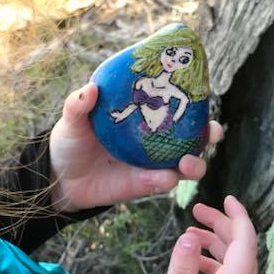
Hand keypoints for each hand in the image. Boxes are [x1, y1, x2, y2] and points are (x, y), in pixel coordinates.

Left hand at [49, 83, 223, 211]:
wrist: (61, 178)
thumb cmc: (71, 141)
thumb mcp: (73, 120)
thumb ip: (79, 105)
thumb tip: (91, 89)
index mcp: (143, 115)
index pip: (175, 105)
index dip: (195, 101)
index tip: (206, 94)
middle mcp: (154, 139)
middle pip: (193, 137)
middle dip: (209, 135)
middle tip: (213, 132)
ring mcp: (152, 163)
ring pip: (186, 164)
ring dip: (194, 163)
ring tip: (187, 163)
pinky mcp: (145, 185)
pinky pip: (163, 182)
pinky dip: (166, 180)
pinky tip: (164, 178)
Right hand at [149, 196, 257, 273]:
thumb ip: (181, 266)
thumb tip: (189, 235)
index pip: (246, 242)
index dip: (238, 216)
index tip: (226, 197)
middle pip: (242, 250)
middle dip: (222, 226)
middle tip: (196, 210)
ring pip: (235, 264)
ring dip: (216, 245)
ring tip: (190, 233)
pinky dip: (215, 263)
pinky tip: (193, 261)